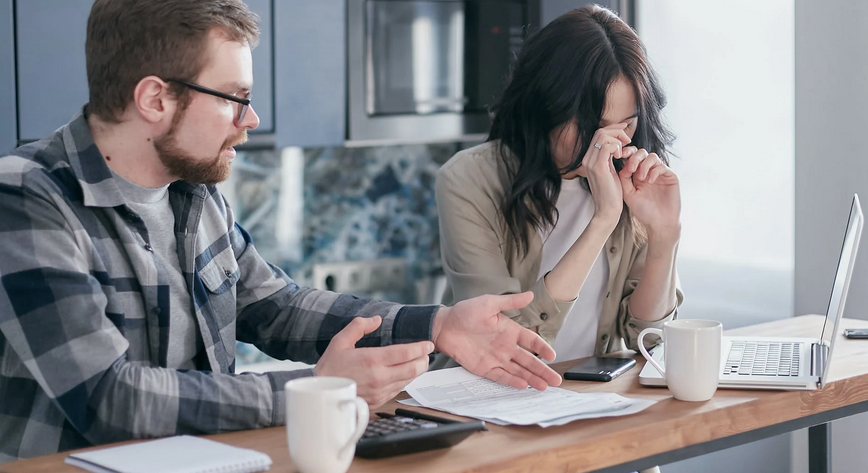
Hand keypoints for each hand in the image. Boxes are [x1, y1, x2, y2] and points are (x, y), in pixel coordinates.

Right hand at [315, 316, 433, 407]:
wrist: (319, 394)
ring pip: (408, 381)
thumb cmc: (329, 368)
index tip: (428, 344)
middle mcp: (379, 377)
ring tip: (418, 363)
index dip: (420, 348)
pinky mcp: (378, 401)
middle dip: (424, 360)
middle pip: (413, 369)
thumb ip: (359, 326)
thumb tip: (376, 319)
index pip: (406, 353)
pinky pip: (398, 390)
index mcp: (372, 360)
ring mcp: (380, 391)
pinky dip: (405, 381)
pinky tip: (404, 375)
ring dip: (416, 371)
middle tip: (426, 354)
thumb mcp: (340, 341)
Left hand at [432, 292, 561, 390]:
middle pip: (528, 360)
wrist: (444, 326)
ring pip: (518, 370)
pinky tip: (523, 385)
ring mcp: (496, 358)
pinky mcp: (484, 367)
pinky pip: (501, 375)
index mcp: (509, 330)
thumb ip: (510, 302)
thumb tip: (530, 295)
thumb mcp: (489, 303)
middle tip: (556, 380)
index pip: (531, 341)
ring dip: (531, 378)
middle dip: (542, 370)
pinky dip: (512, 381)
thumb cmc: (465, 312)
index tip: (552, 356)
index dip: (542, 348)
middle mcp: (505, 346)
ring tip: (544, 387)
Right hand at [576, 124, 631, 226]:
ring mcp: (591, 163)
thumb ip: (610, 157)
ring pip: (603, 136)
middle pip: (600, 132)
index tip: (625, 135)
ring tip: (625, 151)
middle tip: (628, 141)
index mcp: (589, 158)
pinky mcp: (598, 168)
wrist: (607, 210)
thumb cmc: (611, 192)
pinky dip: (617, 147)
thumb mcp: (610, 170)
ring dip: (617, 140)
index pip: (598, 134)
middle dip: (617, 131)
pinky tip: (621, 156)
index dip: (613, 129)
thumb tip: (617, 145)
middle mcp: (587, 159)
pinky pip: (607, 147)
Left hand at [619, 148, 680, 239]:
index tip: (618, 155)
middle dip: (635, 158)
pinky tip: (649, 181)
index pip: (632, 156)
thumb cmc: (643, 210)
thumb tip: (622, 163)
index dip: (626, 153)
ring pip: (652, 156)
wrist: (659, 222)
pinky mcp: (671, 176)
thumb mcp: (628, 193)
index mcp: (637, 174)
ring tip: (641, 178)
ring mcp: (660, 173)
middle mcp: (649, 171)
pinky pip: (662, 166)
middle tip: (631, 168)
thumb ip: (624, 178)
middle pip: (642, 153)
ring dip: (644, 165)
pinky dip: (654, 171)